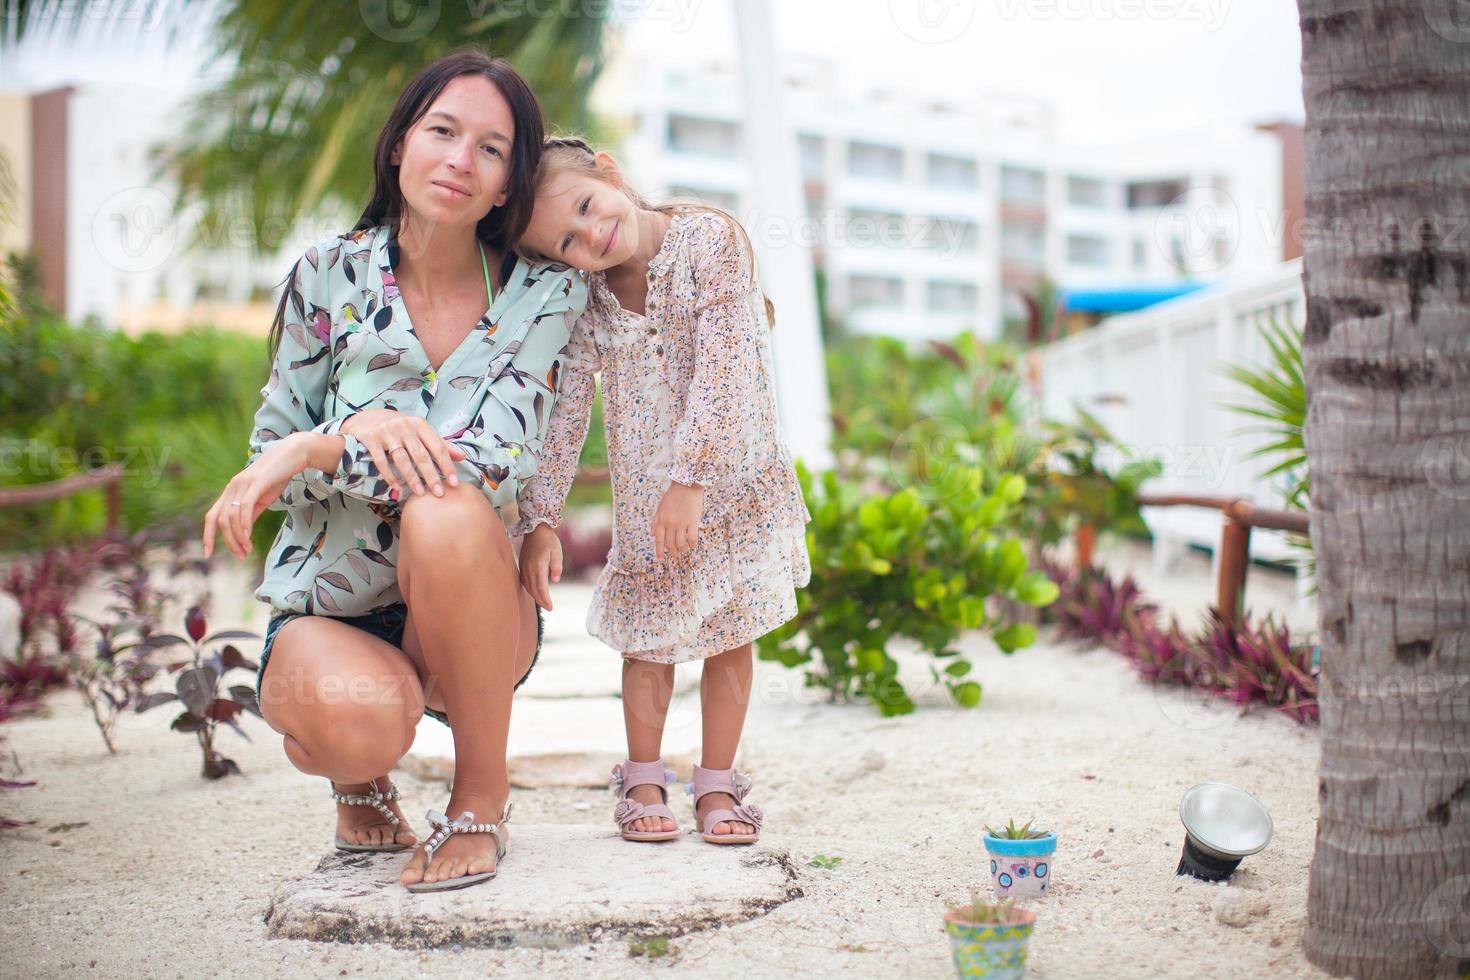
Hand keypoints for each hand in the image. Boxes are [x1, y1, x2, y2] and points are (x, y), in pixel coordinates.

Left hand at [202, 432, 316, 559]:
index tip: (208, 554)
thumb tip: (242, 532)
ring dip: (238, 537)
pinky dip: (244, 524)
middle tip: (242, 556)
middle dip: (229, 542)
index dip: (207, 536)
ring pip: (231, 517)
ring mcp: (242, 484)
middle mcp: (231, 488)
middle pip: (221, 520)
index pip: (211, 516)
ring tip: (248, 550)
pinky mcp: (255, 483)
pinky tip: (248, 536)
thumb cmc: (277, 477)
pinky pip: (245, 507)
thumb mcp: (261, 499)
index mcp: (230, 492)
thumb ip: (250, 514)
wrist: (292, 454)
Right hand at [341, 409, 465, 498]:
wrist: (368, 418)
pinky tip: (396, 488)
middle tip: (439, 493)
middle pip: (421, 455)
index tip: (454, 483)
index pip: (438, 447)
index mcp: (420, 424)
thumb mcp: (421, 431)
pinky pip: (381, 461)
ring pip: (402, 459)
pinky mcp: (372, 439)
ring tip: (420, 493)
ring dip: (412, 478)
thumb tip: (462, 457)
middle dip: (431, 476)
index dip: (447, 465)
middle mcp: (404, 427)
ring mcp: (387, 432)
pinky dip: (389, 475)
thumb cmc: (400, 428)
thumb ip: (440, 444)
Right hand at [518, 524, 562, 610]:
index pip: (541, 588)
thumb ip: (557, 567)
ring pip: (528, 587)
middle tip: (549, 608)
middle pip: (534, 590)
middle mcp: (529, 569)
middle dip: (541, 601)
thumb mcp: (557, 552)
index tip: (551, 607)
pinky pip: (524, 581)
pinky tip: (534, 591)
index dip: (546, 599)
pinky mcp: (522, 565)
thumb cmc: (548, 540)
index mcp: (538, 566)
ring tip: (543, 602)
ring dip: (535, 596)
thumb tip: (555, 581)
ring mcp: (524, 567)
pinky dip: (529, 589)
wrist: (535, 529)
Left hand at [652, 482, 704, 560]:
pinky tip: (693, 545)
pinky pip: (692, 538)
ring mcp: (681, 523)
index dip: (659, 551)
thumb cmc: (673, 496)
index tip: (661, 559)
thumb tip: (652, 534)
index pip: (659, 540)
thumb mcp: (660, 507)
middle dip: (672, 552)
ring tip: (684, 549)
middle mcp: (670, 524)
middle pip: (670, 544)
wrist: (686, 485)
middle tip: (675, 555)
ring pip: (680, 544)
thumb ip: (656, 522)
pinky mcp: (692, 522)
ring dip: (682, 549)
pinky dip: (692, 544)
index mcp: (662, 521)